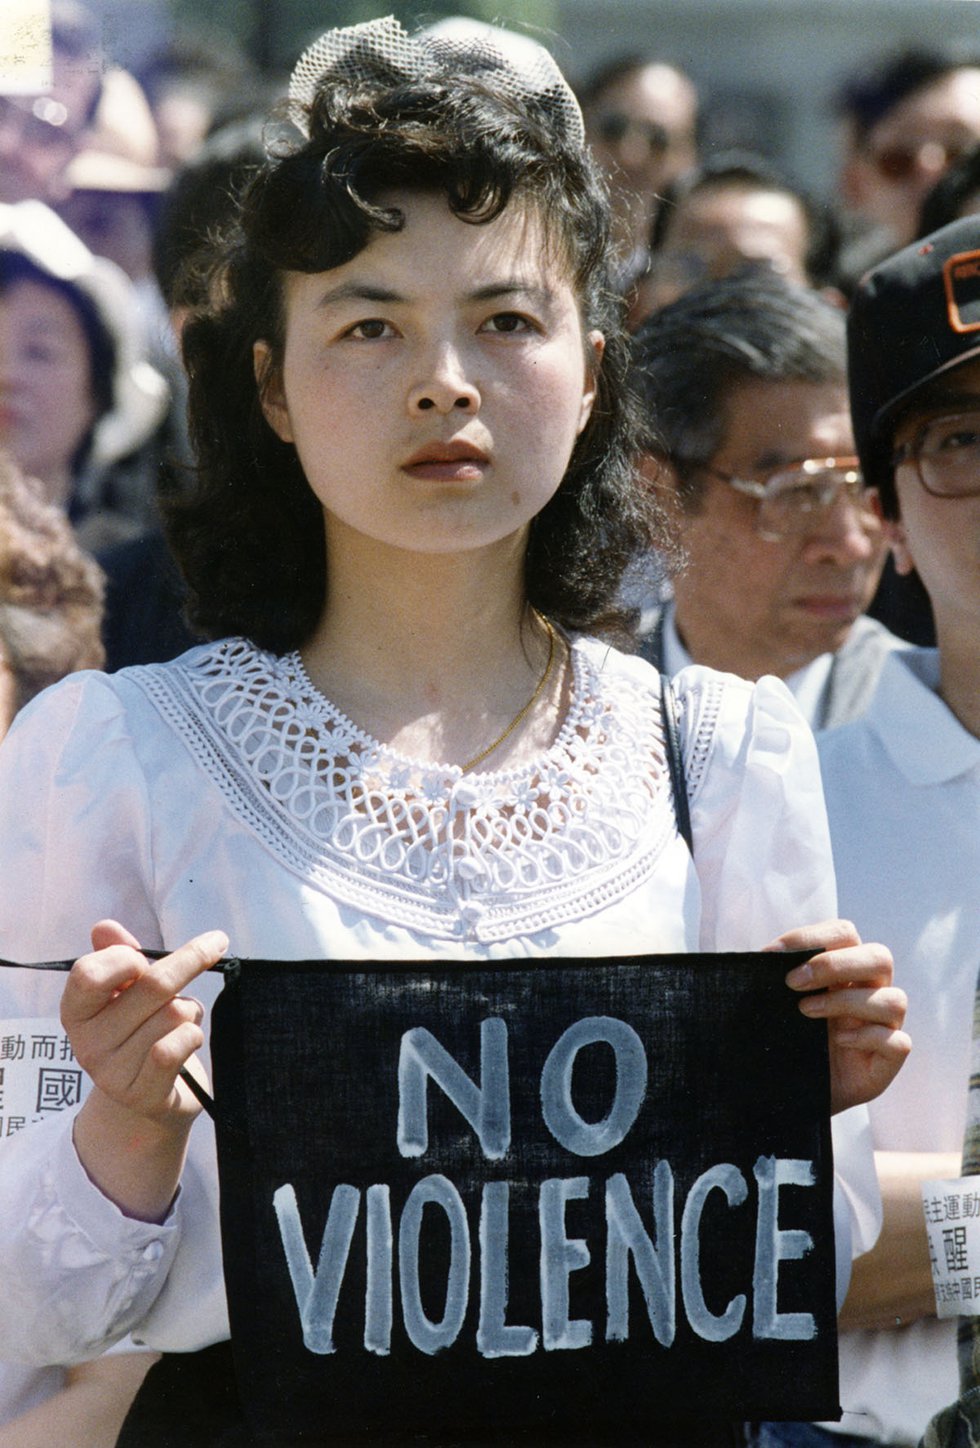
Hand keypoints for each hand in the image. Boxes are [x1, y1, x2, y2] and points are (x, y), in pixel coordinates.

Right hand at [63, 920, 227, 1128]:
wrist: (149, 1099)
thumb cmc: (140, 1032)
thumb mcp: (127, 992)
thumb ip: (117, 956)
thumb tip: (104, 927)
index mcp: (76, 1013)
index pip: (87, 973)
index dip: (124, 957)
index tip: (144, 957)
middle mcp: (87, 1045)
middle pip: (151, 985)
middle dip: (189, 960)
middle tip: (214, 945)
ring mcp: (113, 1073)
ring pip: (174, 1013)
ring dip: (191, 1009)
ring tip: (183, 1021)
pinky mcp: (143, 1094)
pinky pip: (178, 1046)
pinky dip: (193, 1035)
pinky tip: (189, 1040)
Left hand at [771, 919, 910, 1114]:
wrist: (791, 1089)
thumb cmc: (787, 1039)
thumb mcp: (775, 1004)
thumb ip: (774, 978)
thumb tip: (760, 956)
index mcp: (844, 971)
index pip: (844, 934)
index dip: (811, 937)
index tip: (771, 955)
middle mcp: (869, 992)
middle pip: (879, 957)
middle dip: (834, 964)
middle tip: (792, 982)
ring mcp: (883, 1026)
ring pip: (894, 999)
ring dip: (846, 1001)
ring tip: (805, 1012)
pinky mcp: (886, 1061)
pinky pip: (898, 1042)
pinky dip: (868, 1037)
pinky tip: (840, 1041)